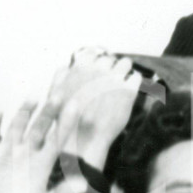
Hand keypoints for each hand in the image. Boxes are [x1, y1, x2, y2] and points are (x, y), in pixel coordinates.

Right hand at [0, 100, 87, 192]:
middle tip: (59, 95)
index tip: (76, 107)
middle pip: (39, 128)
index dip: (66, 124)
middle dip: (49, 113)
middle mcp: (26, 155)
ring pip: (17, 126)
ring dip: (24, 113)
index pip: (57, 140)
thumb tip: (85, 184)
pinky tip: (0, 110)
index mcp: (41, 166)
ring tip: (34, 98)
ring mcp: (6, 151)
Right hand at [48, 48, 142, 169]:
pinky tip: (129, 90)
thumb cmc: (68, 118)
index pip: (94, 53)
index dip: (97, 62)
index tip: (99, 69)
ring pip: (126, 63)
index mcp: (81, 67)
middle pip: (110, 58)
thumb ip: (62, 75)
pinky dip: (134, 82)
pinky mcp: (129, 92)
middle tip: (110, 78)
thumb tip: (71, 64)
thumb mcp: (55, 93)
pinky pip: (136, 77)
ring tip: (121, 81)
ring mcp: (115, 80)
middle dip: (110, 67)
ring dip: (124, 71)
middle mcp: (99, 69)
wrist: (83, 139)